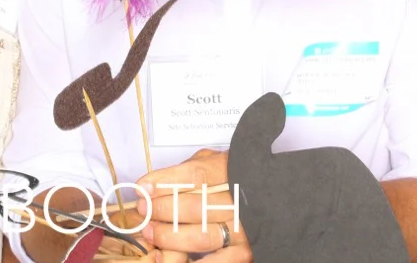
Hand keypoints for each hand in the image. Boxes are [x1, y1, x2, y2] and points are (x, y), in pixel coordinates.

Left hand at [135, 149, 250, 262]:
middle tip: (144, 210)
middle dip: (162, 210)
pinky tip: (169, 257)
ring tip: (151, 231)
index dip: (165, 183)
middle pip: (195, 207)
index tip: (143, 187)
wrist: (273, 200)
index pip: (196, 176)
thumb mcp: (216, 162)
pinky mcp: (244, 253)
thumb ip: (190, 169)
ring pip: (200, 236)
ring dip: (169, 236)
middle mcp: (240, 202)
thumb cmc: (237, 179)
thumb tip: (152, 183)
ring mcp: (243, 230)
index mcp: (233, 172)